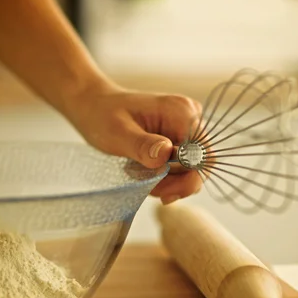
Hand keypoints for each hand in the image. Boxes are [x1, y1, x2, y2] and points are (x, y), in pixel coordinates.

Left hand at [64, 82, 202, 204]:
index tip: (162, 190)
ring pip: (189, 169)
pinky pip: (180, 166)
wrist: (94, 106)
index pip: (203, 156)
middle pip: (199, 165)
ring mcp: (185, 128)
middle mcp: (190, 118)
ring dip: (166, 180)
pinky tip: (142, 169)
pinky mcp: (178, 137)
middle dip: (174, 182)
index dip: (187, 178)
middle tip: (147, 185)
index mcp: (181, 113)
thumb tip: (166, 154)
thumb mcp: (118, 133)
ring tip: (138, 173)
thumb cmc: (103, 115)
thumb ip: (143, 145)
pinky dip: (162, 175)